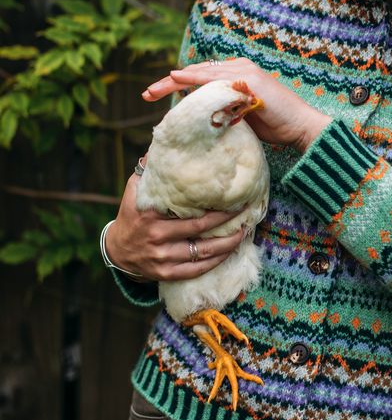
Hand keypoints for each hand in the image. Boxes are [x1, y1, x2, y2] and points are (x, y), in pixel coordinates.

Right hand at [105, 171, 247, 281]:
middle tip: (245, 210)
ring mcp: (162, 257)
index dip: (214, 206)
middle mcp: (156, 236)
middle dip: (226, 220)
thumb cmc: (132, 214)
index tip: (233, 197)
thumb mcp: (135, 189)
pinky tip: (230, 251)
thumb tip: (168, 145)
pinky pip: (197, 269)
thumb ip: (150, 169)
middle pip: (200, 229)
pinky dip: (216, 261)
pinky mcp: (166, 274)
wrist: (117, 250)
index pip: (189, 210)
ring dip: (228, 243)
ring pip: (203, 252)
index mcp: (151, 214)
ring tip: (244, 231)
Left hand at [142, 58, 331, 151]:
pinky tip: (176, 78)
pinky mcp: (247, 80)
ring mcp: (243, 72)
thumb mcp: (242, 117)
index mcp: (237, 76)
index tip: (156, 95)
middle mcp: (239, 68)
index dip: (178, 85)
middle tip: (146, 94)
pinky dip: (193, 77)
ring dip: (174, 80)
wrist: (301, 127)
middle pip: (196, 72)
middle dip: (168, 83)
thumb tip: (201, 121)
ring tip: (153, 90)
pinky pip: (214, 77)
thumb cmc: (275, 125)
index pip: (200, 78)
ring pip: (200, 73)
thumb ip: (224, 111)